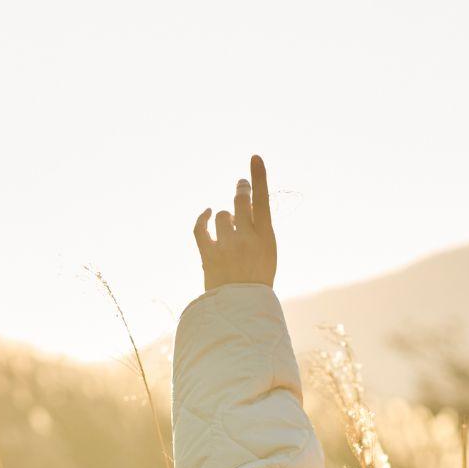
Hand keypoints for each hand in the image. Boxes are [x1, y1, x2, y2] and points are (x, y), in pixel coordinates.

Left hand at [194, 154, 276, 290]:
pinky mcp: (209, 255)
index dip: (258, 177)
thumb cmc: (256, 281)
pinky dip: (202, 219)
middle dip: (240, 190)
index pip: (263, 201)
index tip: (254, 158)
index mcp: (267, 238)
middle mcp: (248, 239)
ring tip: (230, 235)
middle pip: (241, 202)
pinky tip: (206, 214)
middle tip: (240, 185)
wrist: (242, 309)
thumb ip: (257, 230)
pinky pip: (201, 228)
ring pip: (222, 216)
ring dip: (224, 220)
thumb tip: (238, 208)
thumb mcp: (267, 254)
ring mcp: (228, 246)